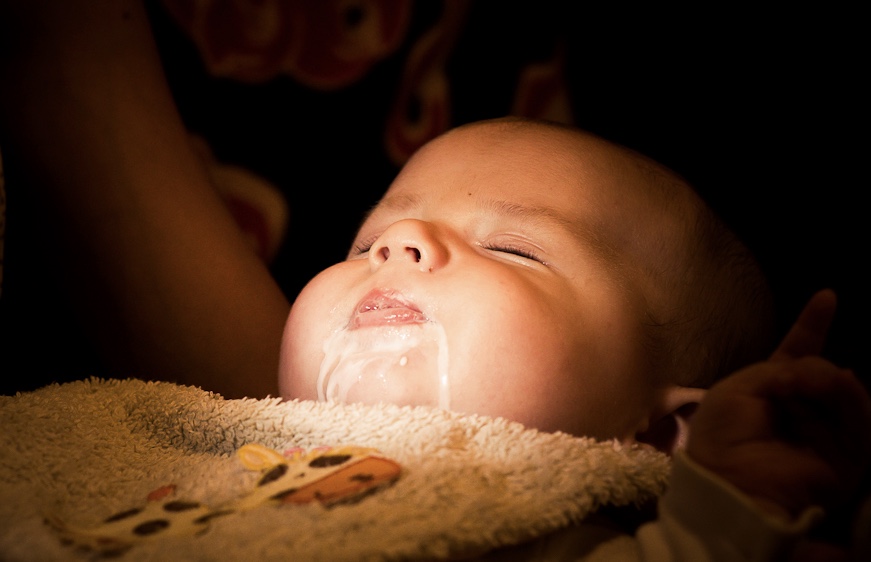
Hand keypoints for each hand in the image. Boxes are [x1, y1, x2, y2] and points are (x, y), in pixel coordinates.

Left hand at [686, 290, 870, 519]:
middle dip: (809, 365)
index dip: (812, 326)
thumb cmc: (721, 435)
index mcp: (772, 391)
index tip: (827, 296)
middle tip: (786, 376)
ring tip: (796, 384)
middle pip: (824, 370)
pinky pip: (857, 416)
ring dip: (822, 378)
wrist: (729, 479)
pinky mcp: (848, 455)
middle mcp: (803, 410)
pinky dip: (840, 395)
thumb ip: (780, 369)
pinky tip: (819, 391)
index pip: (799, 354)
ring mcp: (827, 432)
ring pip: (845, 389)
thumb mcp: (739, 387)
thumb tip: (825, 370)